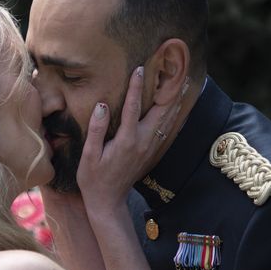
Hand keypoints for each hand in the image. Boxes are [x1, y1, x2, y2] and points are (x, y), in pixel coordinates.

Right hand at [76, 66, 179, 215]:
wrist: (108, 200)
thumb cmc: (93, 178)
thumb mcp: (89, 155)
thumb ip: (96, 129)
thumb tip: (103, 105)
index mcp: (126, 141)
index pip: (133, 107)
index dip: (136, 87)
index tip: (139, 69)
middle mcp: (142, 142)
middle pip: (161, 111)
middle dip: (168, 89)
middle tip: (175, 69)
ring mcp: (149, 147)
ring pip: (168, 119)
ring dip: (174, 100)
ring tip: (181, 81)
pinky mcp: (151, 151)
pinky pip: (166, 129)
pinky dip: (173, 114)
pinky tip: (175, 105)